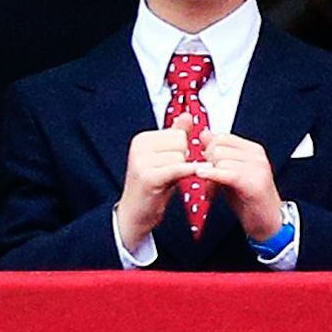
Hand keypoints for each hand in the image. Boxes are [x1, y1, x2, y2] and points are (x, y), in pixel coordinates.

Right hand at [117, 114, 197, 247]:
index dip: (180, 151)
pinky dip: (191, 171)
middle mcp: (139, 147)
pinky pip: (179, 168)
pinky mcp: (149, 177)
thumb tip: (187, 115)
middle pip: (181, 143)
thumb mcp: (164, 156)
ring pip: (181, 157)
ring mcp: (142, 162)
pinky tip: (197, 174)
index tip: (168, 164)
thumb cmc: (152, 185)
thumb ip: (176, 135)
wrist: (134, 215)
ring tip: (167, 180)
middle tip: (168, 174)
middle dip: (181, 159)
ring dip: (181, 170)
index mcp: (141, 139)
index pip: (178, 134)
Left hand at [195, 130, 282, 243]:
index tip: (208, 166)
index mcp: (252, 150)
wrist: (269, 222)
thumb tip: (204, 134)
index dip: (209, 152)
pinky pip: (227, 173)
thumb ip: (219, 153)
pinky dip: (213, 177)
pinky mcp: (253, 183)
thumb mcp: (231, 172)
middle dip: (208, 164)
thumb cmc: (250, 200)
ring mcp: (257, 168)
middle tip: (209, 182)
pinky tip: (209, 187)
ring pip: (220, 161)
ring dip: (210, 178)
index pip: (222, 137)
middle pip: (218, 148)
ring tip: (213, 192)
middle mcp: (256, 156)